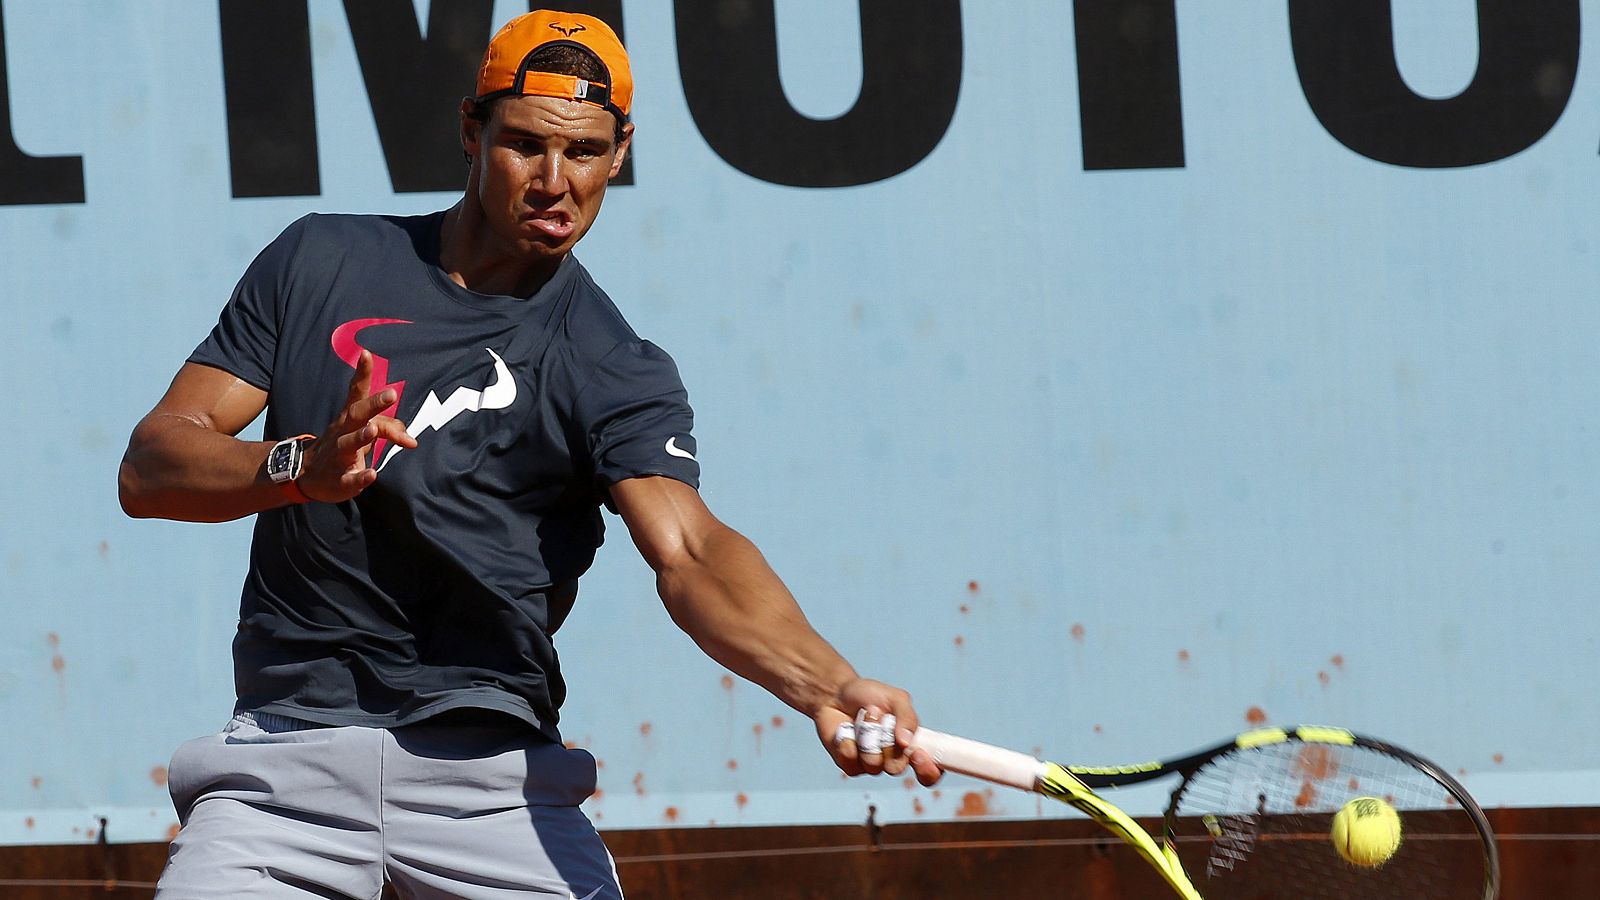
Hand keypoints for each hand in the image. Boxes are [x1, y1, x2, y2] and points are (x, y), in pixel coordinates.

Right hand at [296, 350, 416, 501]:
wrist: (308, 475)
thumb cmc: (343, 445)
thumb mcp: (364, 432)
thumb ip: (390, 429)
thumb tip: (412, 439)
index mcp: (349, 417)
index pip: (356, 393)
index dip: (361, 374)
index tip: (366, 353)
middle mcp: (342, 432)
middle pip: (356, 414)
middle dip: (373, 404)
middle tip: (391, 394)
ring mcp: (338, 454)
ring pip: (349, 444)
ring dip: (361, 436)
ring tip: (372, 430)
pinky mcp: (340, 479)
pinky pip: (350, 478)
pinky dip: (360, 477)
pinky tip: (371, 474)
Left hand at [815, 678, 941, 785]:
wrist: (837, 694)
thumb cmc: (869, 695)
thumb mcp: (895, 698)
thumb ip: (907, 717)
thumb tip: (907, 742)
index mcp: (911, 744)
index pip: (930, 770)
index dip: (928, 769)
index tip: (917, 753)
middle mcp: (893, 758)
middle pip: (897, 769)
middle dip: (888, 746)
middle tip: (883, 723)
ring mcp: (871, 763)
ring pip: (873, 765)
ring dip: (867, 736)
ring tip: (864, 716)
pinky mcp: (850, 765)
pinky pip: (851, 763)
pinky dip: (848, 742)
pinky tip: (846, 730)